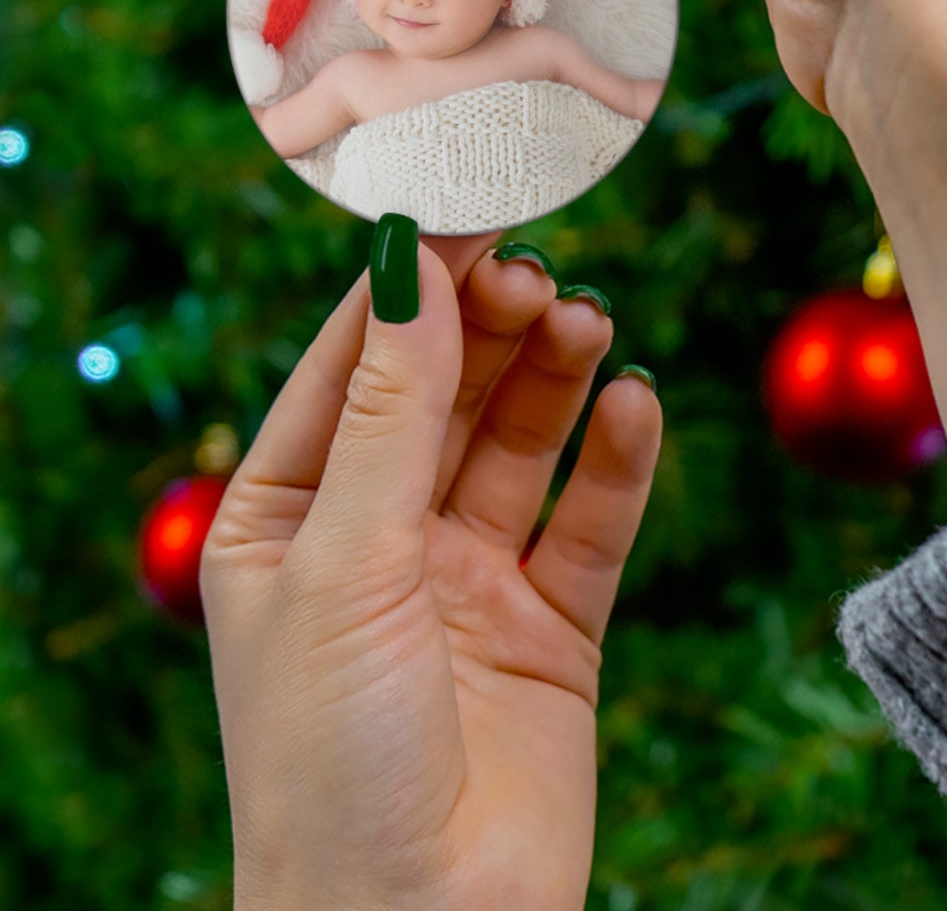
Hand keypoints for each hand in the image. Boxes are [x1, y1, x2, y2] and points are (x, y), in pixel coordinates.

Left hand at [201, 232, 661, 910]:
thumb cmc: (331, 759)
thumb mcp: (345, 563)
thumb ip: (391, 413)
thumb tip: (411, 266)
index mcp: (289, 518)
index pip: (353, 366)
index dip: (410, 286)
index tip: (470, 208)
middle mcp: (380, 537)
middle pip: (447, 393)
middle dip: (490, 328)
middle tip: (539, 273)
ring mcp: (469, 578)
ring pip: (521, 443)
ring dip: (555, 378)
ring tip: (588, 322)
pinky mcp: (552, 625)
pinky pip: (591, 521)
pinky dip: (617, 461)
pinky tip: (635, 406)